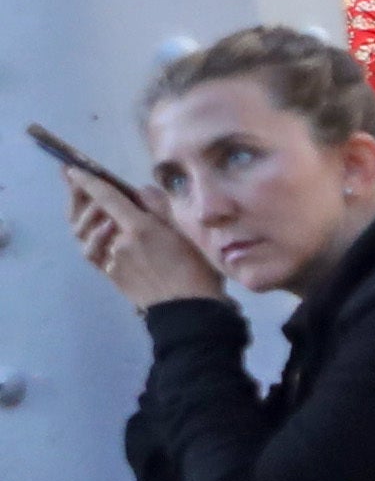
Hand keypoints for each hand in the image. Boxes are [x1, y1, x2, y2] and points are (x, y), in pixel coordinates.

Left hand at [58, 162, 200, 311]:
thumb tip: (140, 190)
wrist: (187, 311)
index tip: (72, 169)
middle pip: (88, 215)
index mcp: (139, 227)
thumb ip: (161, 208)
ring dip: (84, 220)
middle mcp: (118, 242)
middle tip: (76, 185)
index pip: (107, 198)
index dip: (88, 181)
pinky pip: (92, 252)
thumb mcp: (187, 234)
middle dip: (80, 199)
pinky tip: (97, 236)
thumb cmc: (196, 270)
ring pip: (85, 235)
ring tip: (89, 212)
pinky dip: (92, 240)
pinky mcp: (110, 275)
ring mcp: (111, 260)